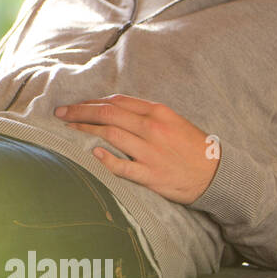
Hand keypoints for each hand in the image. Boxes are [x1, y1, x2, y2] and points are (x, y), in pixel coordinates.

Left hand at [54, 94, 220, 203]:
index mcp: (157, 112)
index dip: (91, 102)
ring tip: (67, 130)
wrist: (217, 174)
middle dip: (79, 112)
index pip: (116, 102)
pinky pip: (123, 166)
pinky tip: (93, 154)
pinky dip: (106, 159)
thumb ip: (144, 114)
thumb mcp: (171, 121)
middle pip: (107, 115)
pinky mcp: (152, 175)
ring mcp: (151, 152)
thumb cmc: (191, 146)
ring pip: (110, 135)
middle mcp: (152, 129)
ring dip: (84, 131)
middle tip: (60, 113)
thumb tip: (112, 109)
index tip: (75, 105)